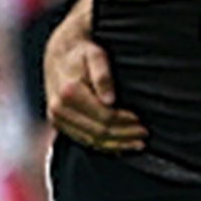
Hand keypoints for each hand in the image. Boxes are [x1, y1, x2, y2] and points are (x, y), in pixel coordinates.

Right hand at [45, 1, 147, 152]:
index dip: (125, 122)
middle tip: (144, 135)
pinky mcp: (58, 123)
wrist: (58, 54)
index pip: (103, 116)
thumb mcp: (95, 55)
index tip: (141, 121)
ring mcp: (56, 118)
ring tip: (137, 144)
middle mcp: (59, 108)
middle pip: (98, 131)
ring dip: (116, 144)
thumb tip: (110, 101)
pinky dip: (103, 146)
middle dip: (124, 135)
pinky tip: (120, 147)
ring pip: (91, 140)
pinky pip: (83, 140)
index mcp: (70, 92)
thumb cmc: (82, 53)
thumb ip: (103, 76)